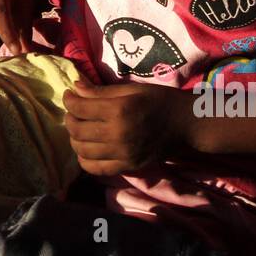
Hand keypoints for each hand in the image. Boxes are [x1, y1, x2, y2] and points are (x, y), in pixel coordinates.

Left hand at [62, 80, 197, 175]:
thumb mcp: (132, 89)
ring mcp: (122, 154)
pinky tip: (87, 148)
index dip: (69, 100)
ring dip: (74, 138)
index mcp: (119, 110)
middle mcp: (118, 134)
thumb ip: (102, 91)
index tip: (69, 95)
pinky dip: (85, 159)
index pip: (80, 108)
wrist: (186, 124)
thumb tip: (76, 87)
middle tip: (73, 111)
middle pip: (77, 130)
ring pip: (82, 150)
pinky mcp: (128, 166)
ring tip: (79, 128)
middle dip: (69, 118)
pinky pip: (95, 168)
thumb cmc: (160, 100)